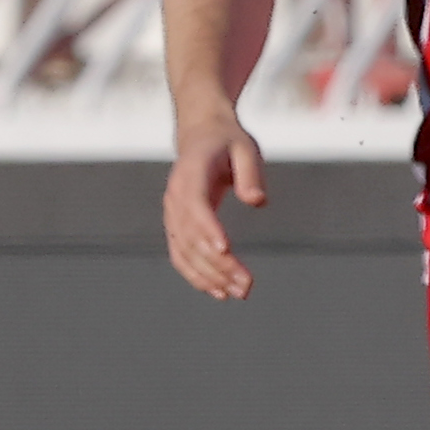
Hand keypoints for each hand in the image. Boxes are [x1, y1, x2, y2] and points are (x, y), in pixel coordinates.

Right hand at [164, 113, 267, 299]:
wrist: (201, 136)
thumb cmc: (227, 142)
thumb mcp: (245, 147)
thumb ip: (250, 172)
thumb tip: (257, 201)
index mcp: (189, 174)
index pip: (195, 206)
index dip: (208, 229)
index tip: (225, 251)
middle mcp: (175, 198)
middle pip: (192, 237)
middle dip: (218, 264)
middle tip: (246, 285)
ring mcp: (172, 214)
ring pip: (185, 252)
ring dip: (209, 276)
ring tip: (238, 293)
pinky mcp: (177, 226)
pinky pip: (182, 255)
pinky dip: (197, 275)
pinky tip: (219, 291)